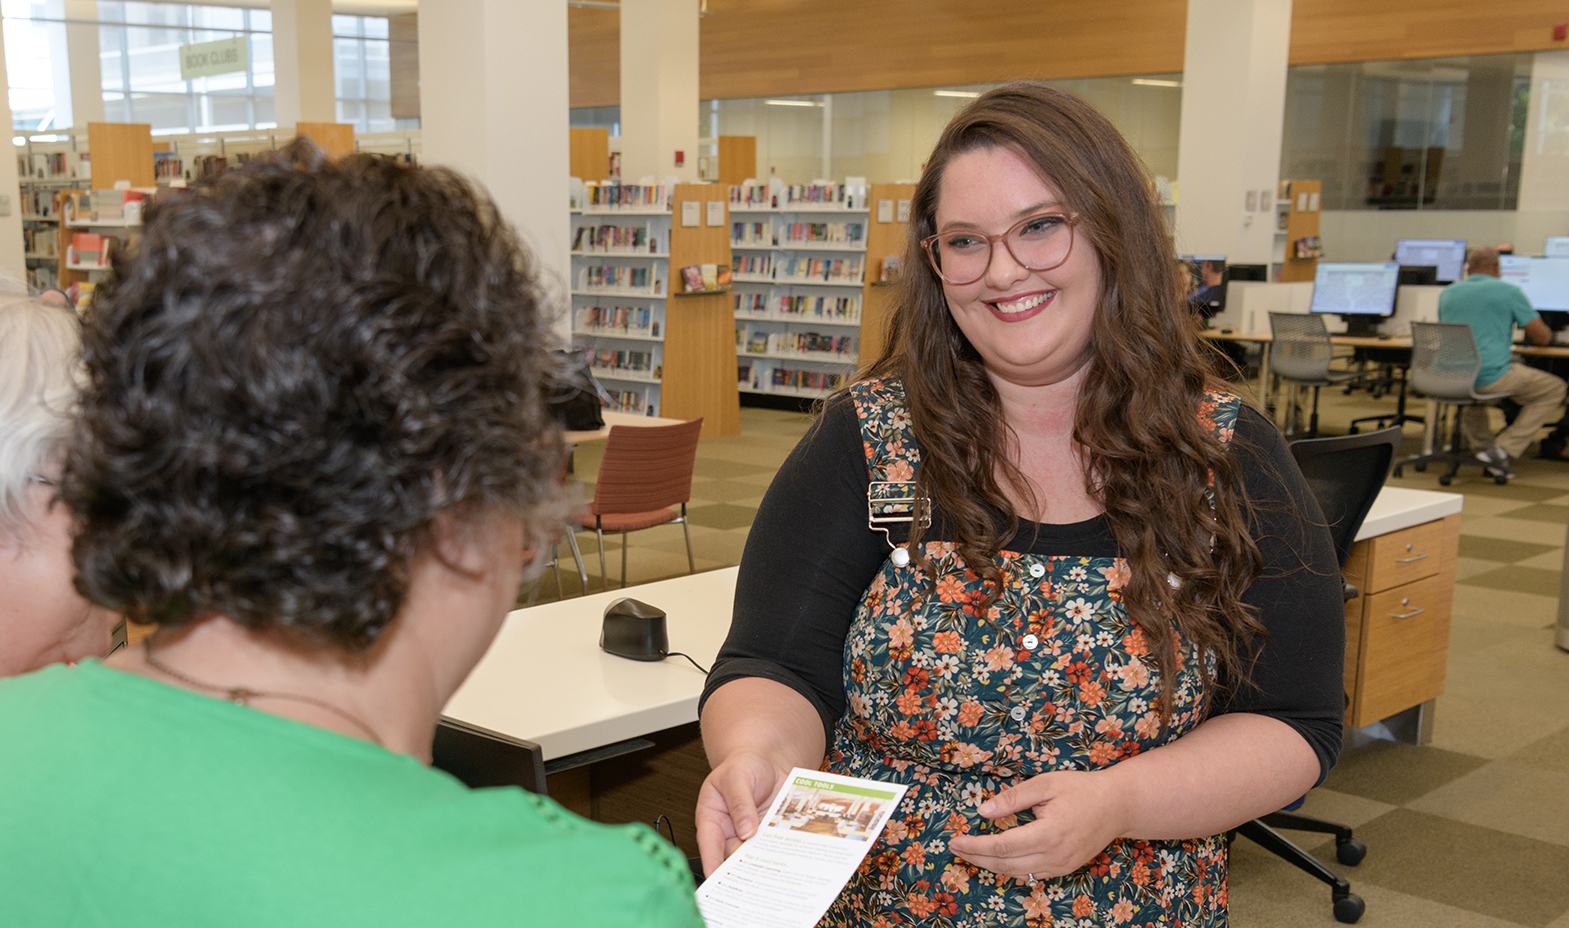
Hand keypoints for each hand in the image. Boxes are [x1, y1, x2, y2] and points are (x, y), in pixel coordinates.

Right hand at [695, 751, 790, 876]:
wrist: (768, 763)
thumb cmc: (743, 767)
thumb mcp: (737, 778)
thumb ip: (740, 803)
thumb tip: (746, 830)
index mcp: (712, 819)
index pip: (709, 844)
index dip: (711, 862)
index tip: (715, 878)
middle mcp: (729, 833)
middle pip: (732, 858)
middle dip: (740, 870)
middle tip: (751, 880)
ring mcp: (750, 838)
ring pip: (754, 858)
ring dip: (763, 865)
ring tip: (772, 872)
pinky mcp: (769, 838)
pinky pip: (773, 850)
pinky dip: (780, 855)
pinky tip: (789, 859)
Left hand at [947, 769, 1130, 880]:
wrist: (1118, 805)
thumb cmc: (1081, 789)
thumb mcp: (1045, 784)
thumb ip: (1013, 797)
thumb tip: (983, 811)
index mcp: (1049, 833)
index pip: (1002, 846)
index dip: (975, 845)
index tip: (955, 840)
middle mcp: (1055, 856)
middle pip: (1005, 865)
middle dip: (976, 857)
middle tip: (955, 848)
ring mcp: (1061, 866)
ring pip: (1017, 873)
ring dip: (990, 866)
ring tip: (970, 853)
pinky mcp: (1065, 869)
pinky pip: (1031, 874)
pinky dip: (1010, 868)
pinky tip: (996, 858)